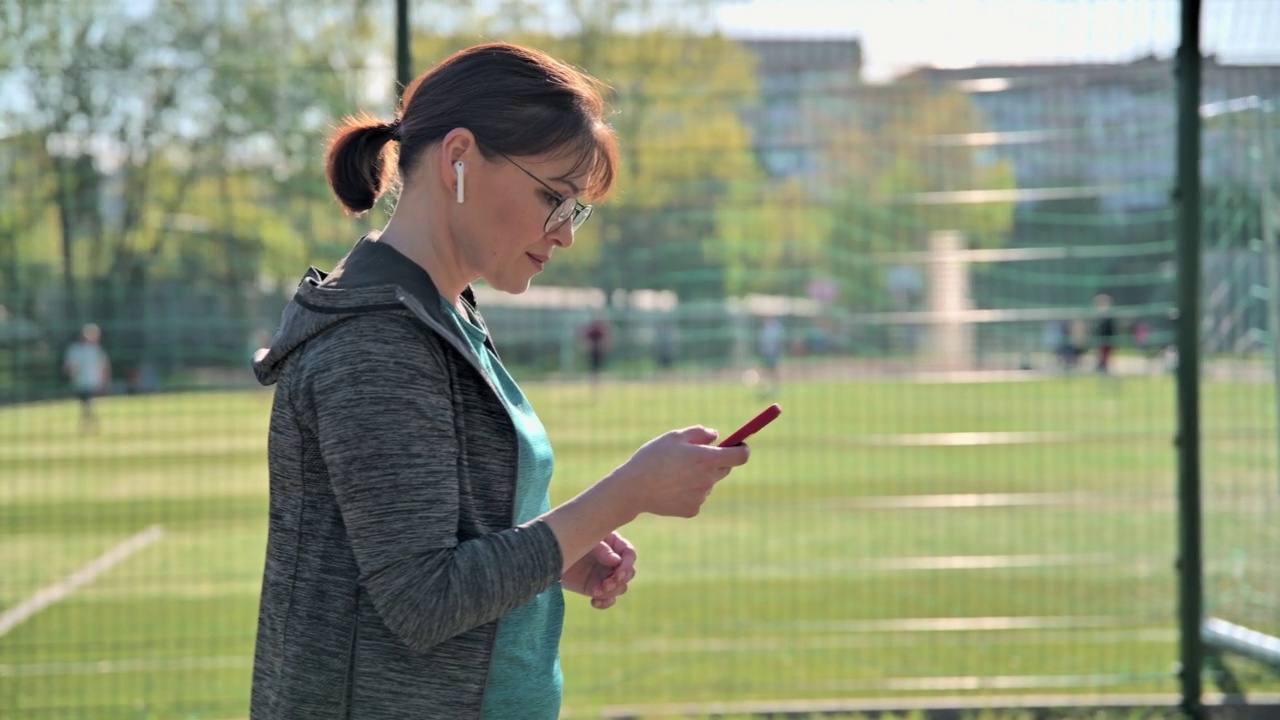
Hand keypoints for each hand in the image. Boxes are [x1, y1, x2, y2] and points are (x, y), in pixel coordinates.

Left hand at [562, 532, 635, 609]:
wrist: (548, 554)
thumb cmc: (568, 539)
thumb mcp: (586, 540)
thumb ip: (602, 550)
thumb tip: (618, 561)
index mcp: (613, 544)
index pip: (629, 555)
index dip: (627, 565)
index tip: (618, 573)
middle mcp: (612, 561)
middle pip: (628, 574)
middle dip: (619, 581)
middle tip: (605, 584)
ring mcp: (605, 575)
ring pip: (620, 588)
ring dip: (611, 592)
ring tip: (595, 591)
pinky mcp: (595, 588)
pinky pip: (609, 599)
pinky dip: (605, 603)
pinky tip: (594, 602)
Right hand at [610, 426, 750, 518]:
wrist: (633, 489)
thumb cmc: (652, 458)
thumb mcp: (674, 437)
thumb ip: (699, 433)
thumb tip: (717, 436)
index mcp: (707, 459)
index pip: (740, 456)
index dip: (742, 449)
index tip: (739, 445)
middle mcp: (708, 480)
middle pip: (725, 469)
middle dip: (716, 461)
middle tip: (696, 457)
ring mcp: (701, 497)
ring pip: (708, 483)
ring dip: (700, 477)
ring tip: (674, 474)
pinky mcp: (692, 510)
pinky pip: (697, 497)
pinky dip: (689, 492)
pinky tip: (671, 488)